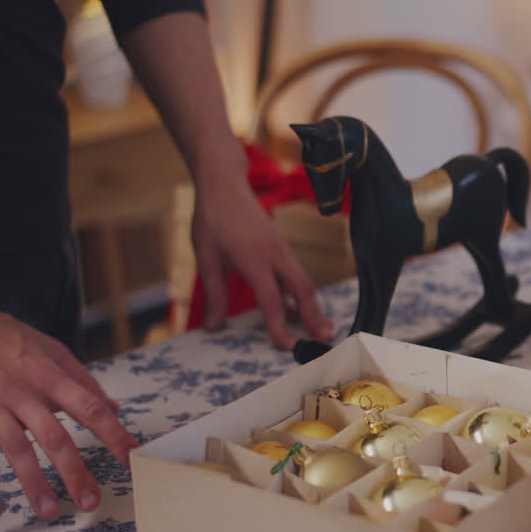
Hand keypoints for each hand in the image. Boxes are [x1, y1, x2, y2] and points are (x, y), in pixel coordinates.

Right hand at [0, 309, 138, 520]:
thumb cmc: (13, 341)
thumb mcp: (53, 351)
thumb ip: (83, 383)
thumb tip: (115, 409)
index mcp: (51, 377)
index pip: (91, 409)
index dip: (114, 435)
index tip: (133, 460)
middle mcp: (24, 393)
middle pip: (54, 437)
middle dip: (74, 472)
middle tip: (91, 502)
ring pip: (16, 449)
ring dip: (33, 484)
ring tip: (49, 512)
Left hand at [191, 173, 333, 349]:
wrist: (225, 185)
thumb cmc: (212, 220)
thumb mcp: (206, 258)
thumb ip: (214, 294)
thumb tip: (213, 327)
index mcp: (254, 259)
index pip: (272, 300)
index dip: (280, 326)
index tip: (286, 346)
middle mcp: (275, 254)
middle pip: (303, 290)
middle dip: (314, 316)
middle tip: (324, 339)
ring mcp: (282, 249)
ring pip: (304, 281)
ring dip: (313, 306)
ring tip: (322, 328)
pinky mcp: (282, 247)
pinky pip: (296, 273)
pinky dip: (302, 294)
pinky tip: (300, 309)